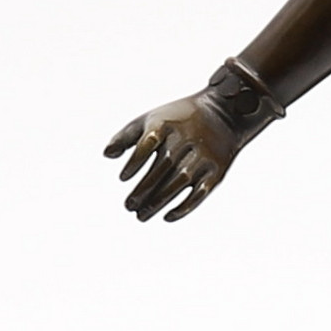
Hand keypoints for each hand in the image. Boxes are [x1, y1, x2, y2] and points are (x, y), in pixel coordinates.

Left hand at [102, 93, 242, 221]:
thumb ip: (126, 136)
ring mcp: (203, 157)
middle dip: (143, 190)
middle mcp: (186, 140)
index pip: (147, 144)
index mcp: (167, 125)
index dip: (134, 163)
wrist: (223, 114)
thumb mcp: (151, 120)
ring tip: (140, 215)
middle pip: (161, 169)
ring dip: (157, 202)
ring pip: (178, 183)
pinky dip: (184, 207)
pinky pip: (199, 193)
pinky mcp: (216, 172)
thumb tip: (107, 155)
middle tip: (129, 206)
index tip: (123, 179)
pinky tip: (167, 217)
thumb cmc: (177, 120)